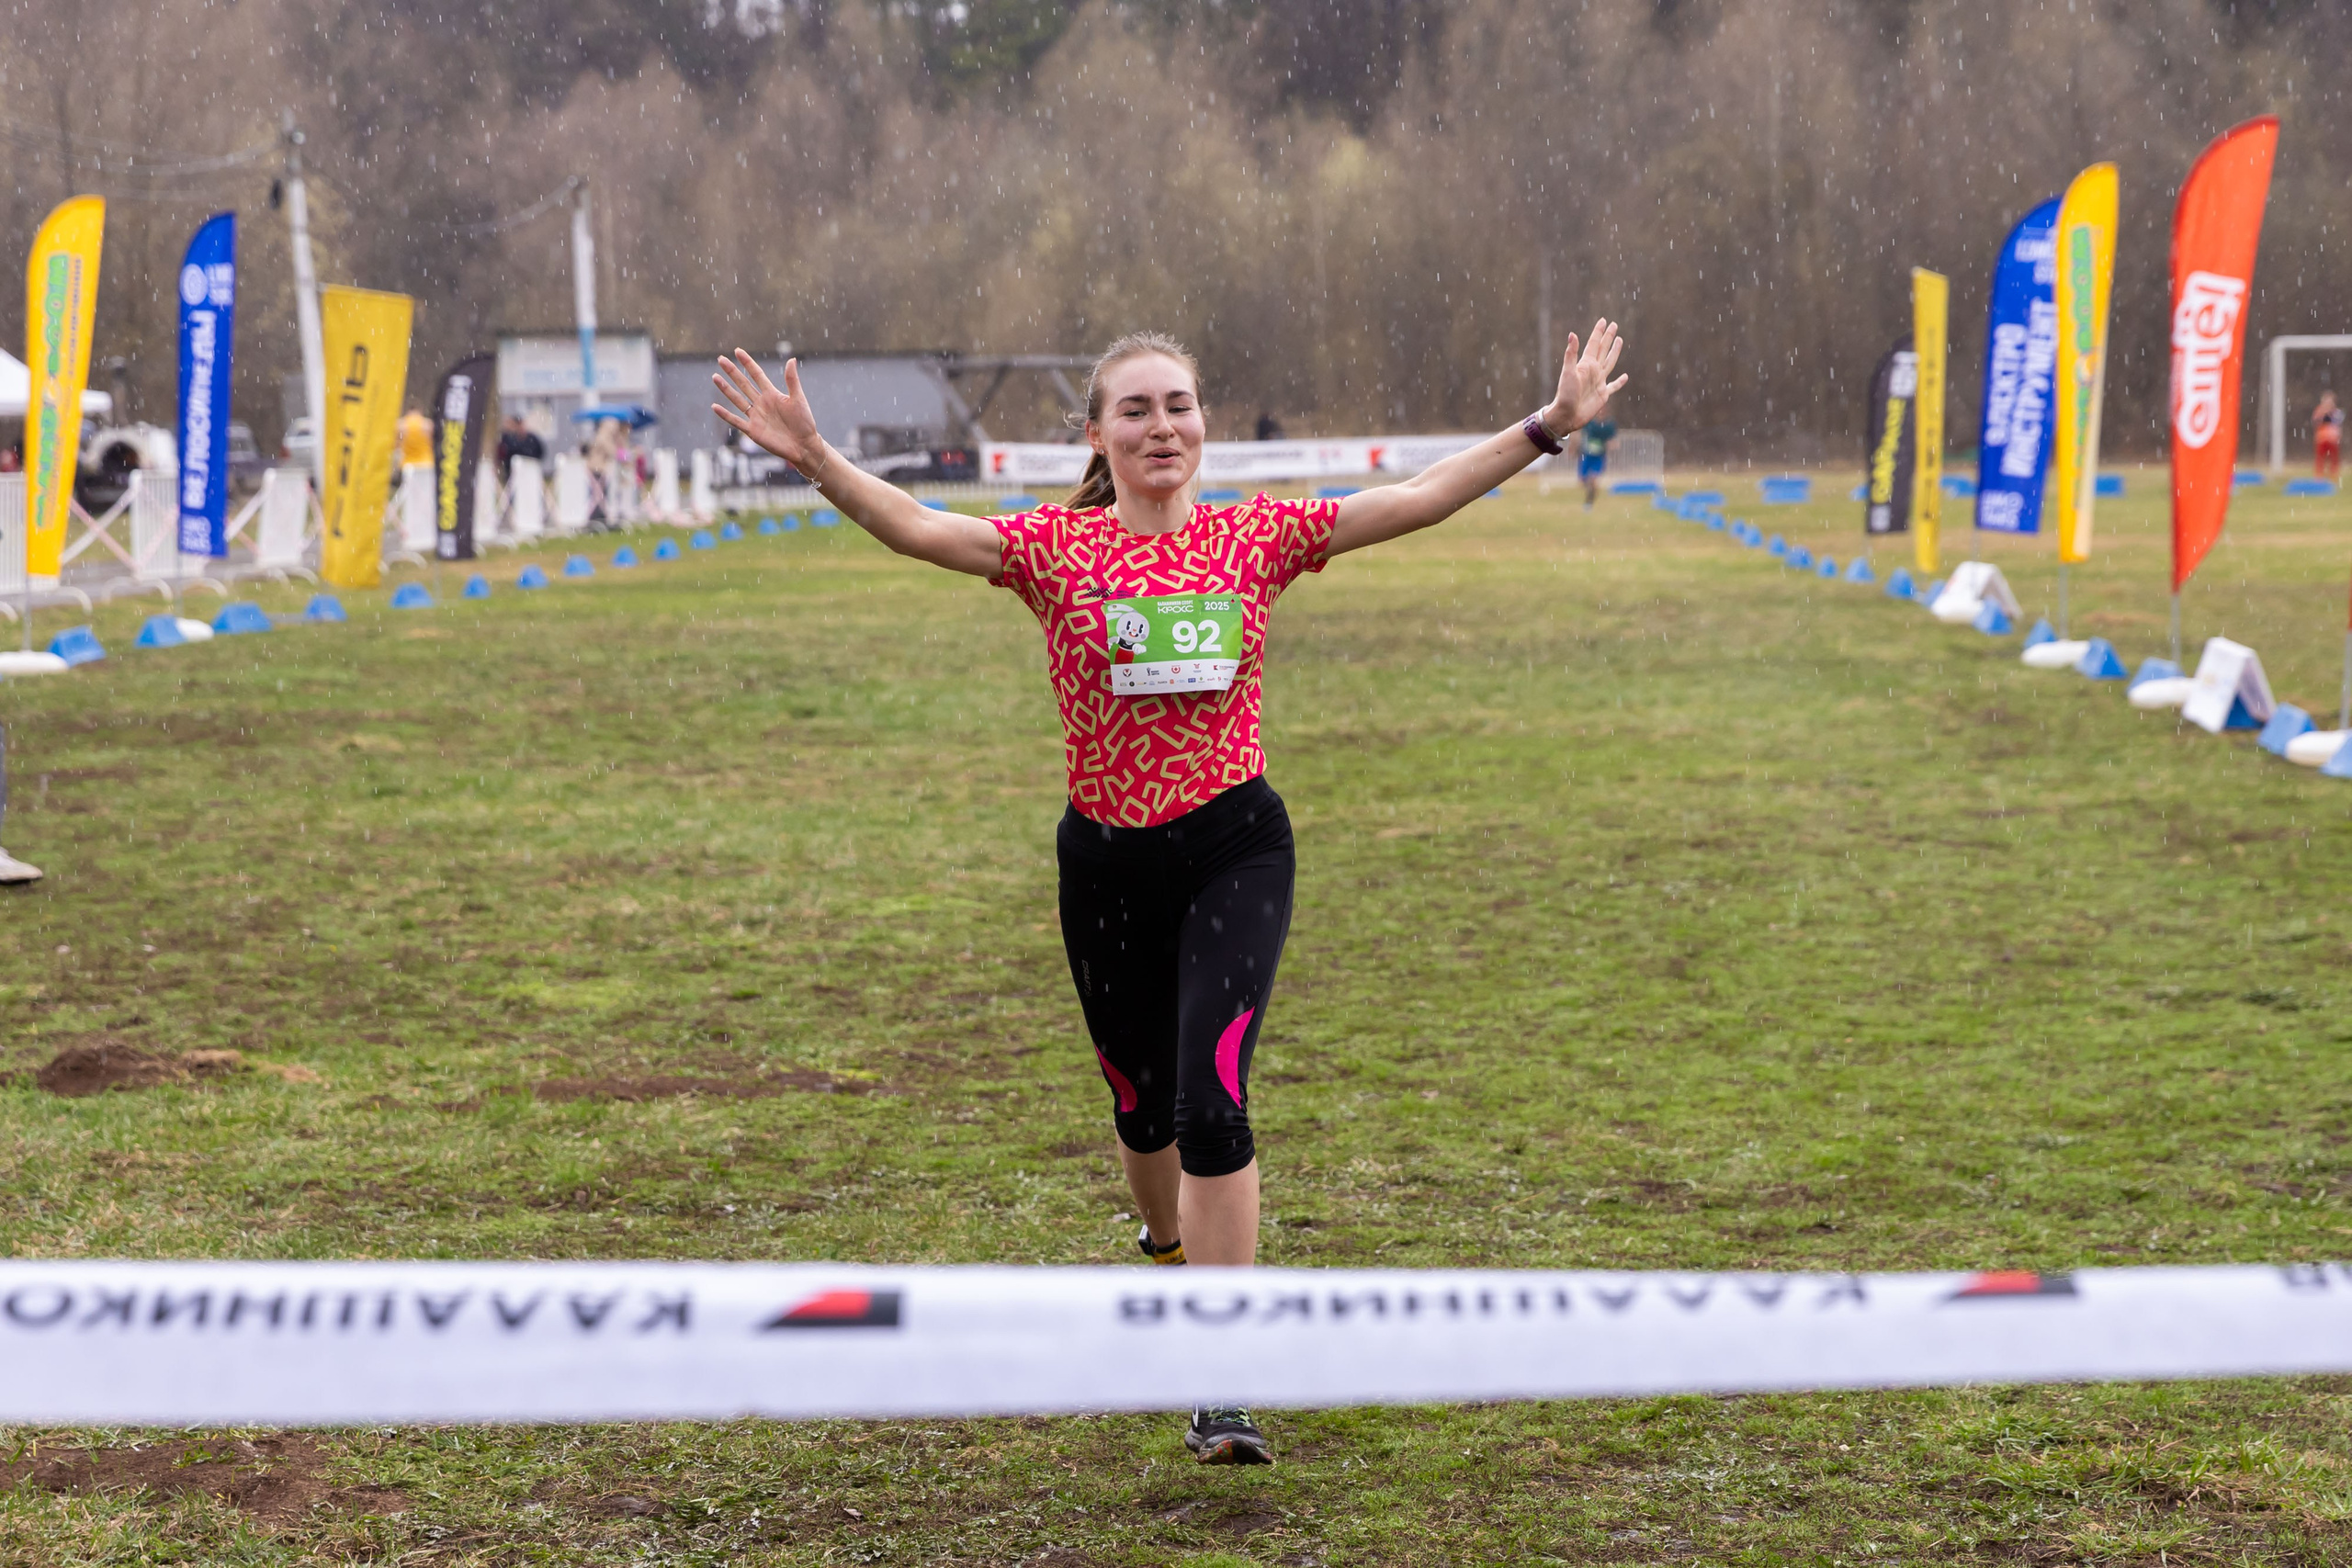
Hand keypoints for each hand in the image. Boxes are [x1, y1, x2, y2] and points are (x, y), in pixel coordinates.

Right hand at [712, 350, 825, 477]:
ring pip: (737, 400)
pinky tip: (714, 407)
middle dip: (732, 372)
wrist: (803, 446)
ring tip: (715, 377)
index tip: (737, 351)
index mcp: (772, 394)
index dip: (747, 363)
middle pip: (744, 384)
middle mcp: (762, 403)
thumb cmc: (805, 422)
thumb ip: (792, 380)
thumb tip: (791, 359)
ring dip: (726, 389)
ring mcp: (756, 417)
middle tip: (721, 359)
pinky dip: (725, 414)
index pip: (757, 375)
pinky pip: (736, 421)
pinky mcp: (753, 431)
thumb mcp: (798, 399)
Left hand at [1545, 318, 1628, 435]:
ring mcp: (1599, 382)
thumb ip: (1571, 354)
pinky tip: (1625, 377)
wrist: (1566, 415)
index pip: (1593, 344)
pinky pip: (1614, 386)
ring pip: (1610, 363)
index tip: (1604, 320)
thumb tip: (1572, 334)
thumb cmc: (1565, 394)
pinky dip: (1620, 382)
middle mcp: (1593, 371)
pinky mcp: (1603, 394)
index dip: (1598, 332)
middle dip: (1608, 337)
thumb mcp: (1568, 372)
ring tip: (1619, 341)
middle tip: (1614, 325)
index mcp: (1586, 364)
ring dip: (1614, 352)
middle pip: (1603, 350)